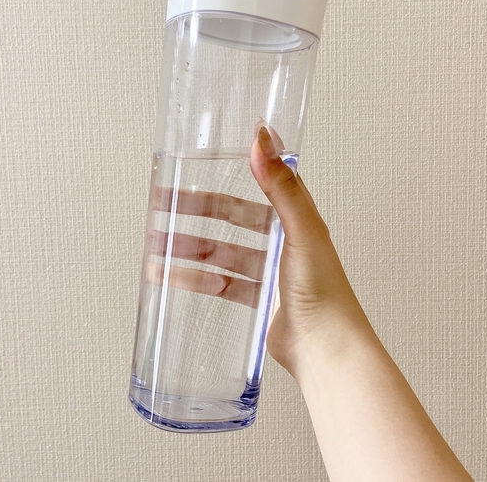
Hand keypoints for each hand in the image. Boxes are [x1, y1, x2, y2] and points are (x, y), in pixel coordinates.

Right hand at [143, 125, 371, 379]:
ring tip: (160, 245)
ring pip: (222, 252)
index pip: (259, 183)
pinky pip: (222, 283)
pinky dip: (198, 280)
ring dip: (192, 247)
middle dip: (198, 211)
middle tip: (166, 205)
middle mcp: (282, 241)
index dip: (231, 171)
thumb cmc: (324, 292)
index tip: (202, 162)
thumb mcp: (302, 231)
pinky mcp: (259, 298)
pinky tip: (176, 278)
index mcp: (295, 218)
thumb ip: (282, 186)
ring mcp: (269, 270)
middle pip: (232, 218)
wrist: (326, 349)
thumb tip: (262, 139)